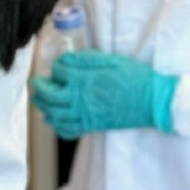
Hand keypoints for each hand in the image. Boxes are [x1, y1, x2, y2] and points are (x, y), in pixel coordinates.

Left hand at [30, 50, 178, 138]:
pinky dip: (57, 126)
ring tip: (39, 100)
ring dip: (43, 107)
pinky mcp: (93, 126)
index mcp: (86, 80)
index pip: (59, 72)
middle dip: (39, 88)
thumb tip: (66, 60)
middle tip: (36, 83)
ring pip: (55, 114)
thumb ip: (86, 60)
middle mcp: (82, 99)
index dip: (56, 67)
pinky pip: (68, 130)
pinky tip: (55, 120)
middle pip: (50, 95)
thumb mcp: (112, 61)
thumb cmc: (136, 79)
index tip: (58, 66)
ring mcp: (86, 115)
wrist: (153, 102)